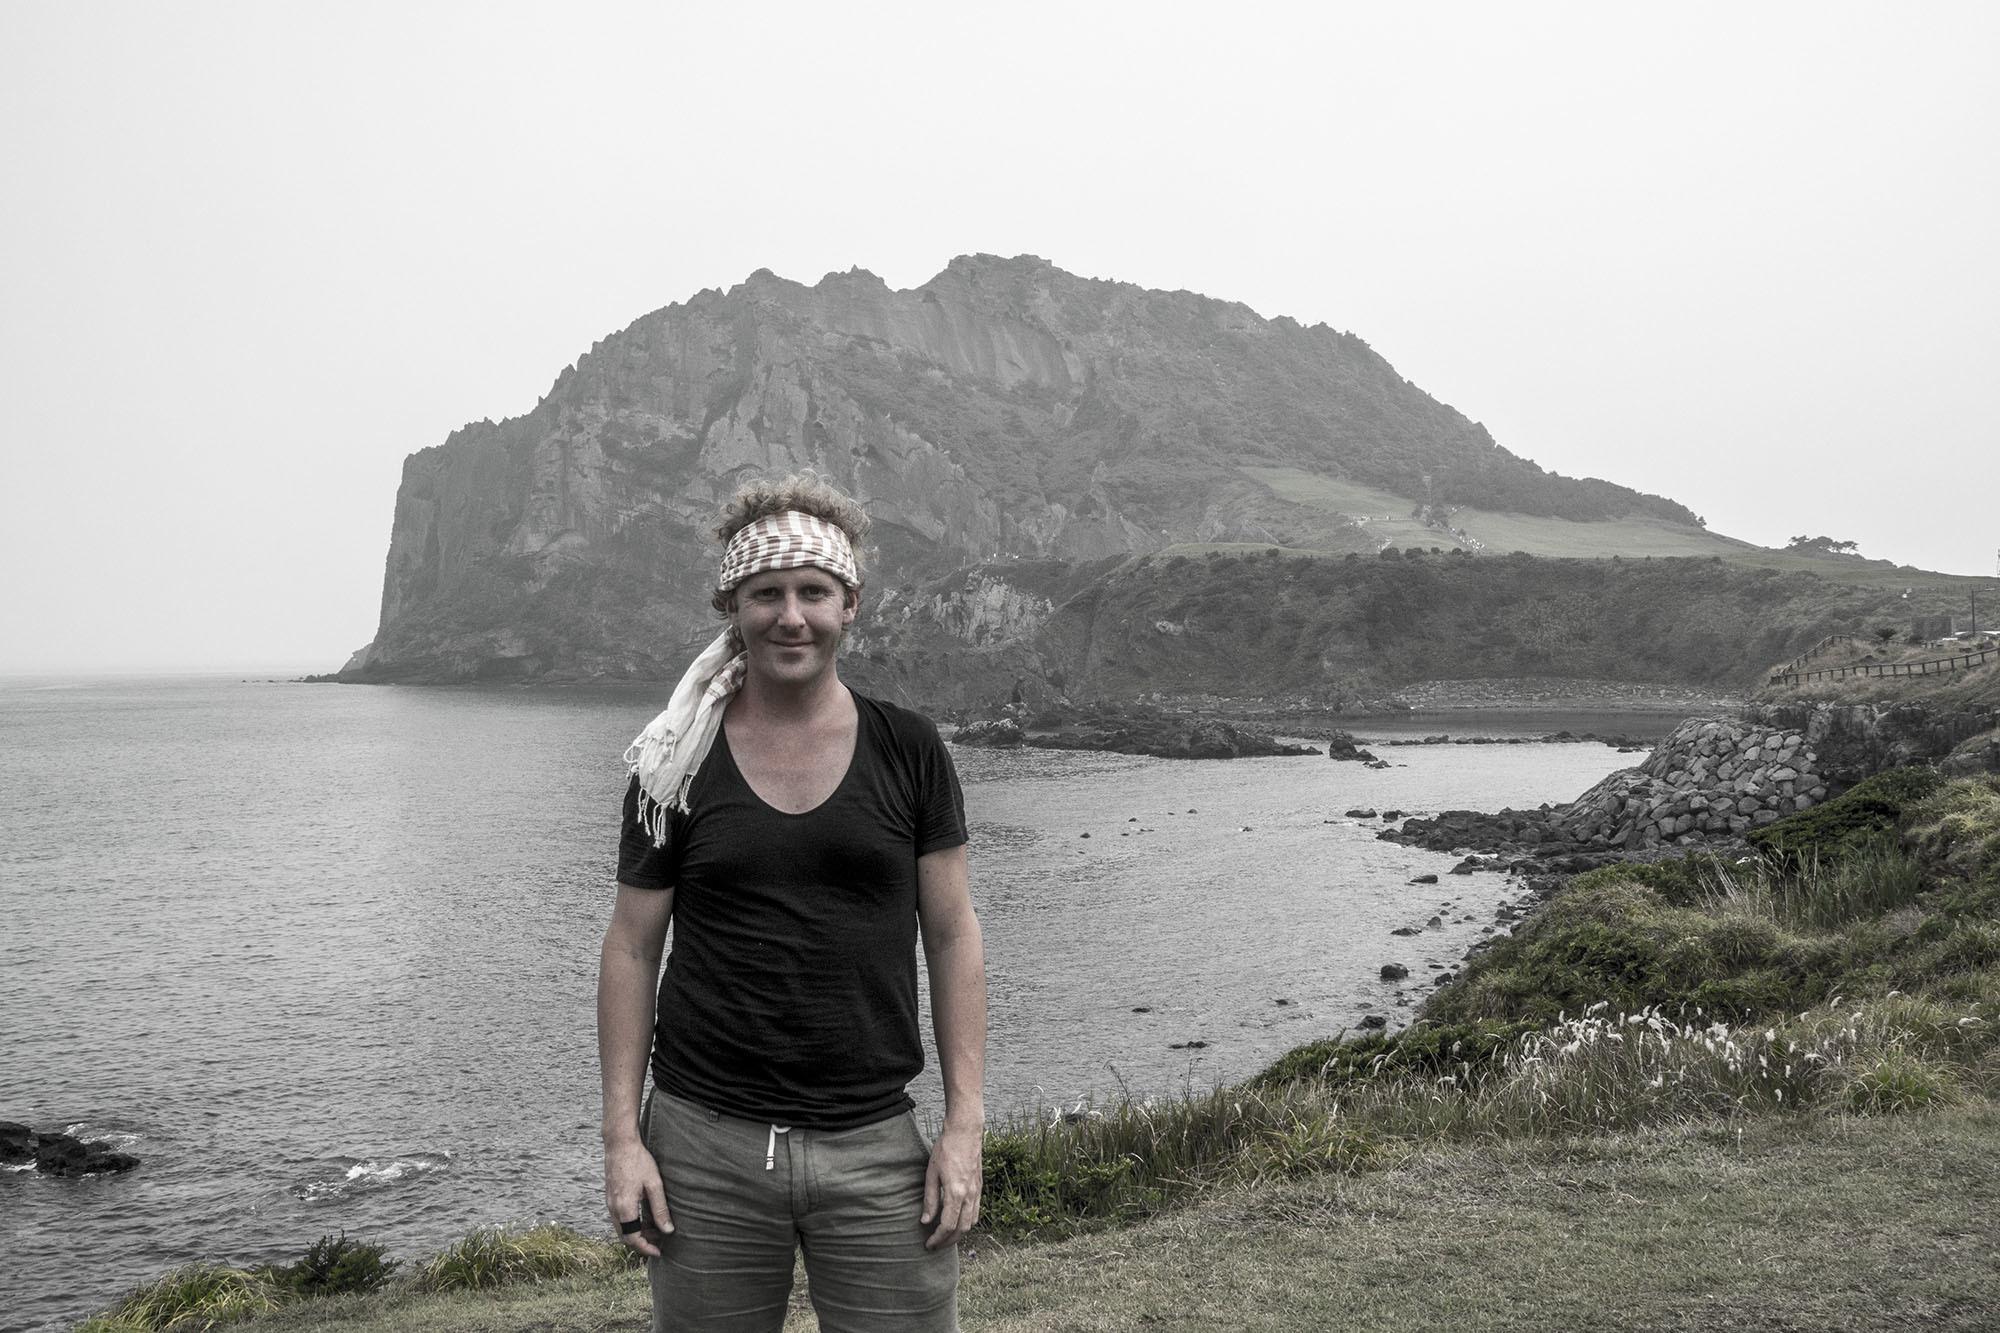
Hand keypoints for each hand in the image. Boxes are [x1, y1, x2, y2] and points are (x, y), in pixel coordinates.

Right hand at [604, 1136, 672, 1257]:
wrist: (619, 1144)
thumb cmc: (638, 1161)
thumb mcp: (654, 1185)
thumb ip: (660, 1209)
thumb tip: (668, 1231)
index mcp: (624, 1208)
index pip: (632, 1239)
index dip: (645, 1248)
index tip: (659, 1252)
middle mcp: (613, 1208)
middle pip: (625, 1236)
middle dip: (641, 1243)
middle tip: (659, 1242)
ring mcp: (609, 1203)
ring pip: (621, 1228)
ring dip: (636, 1233)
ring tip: (655, 1230)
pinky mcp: (610, 1197)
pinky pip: (619, 1218)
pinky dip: (631, 1223)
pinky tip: (645, 1217)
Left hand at [920, 1119, 982, 1249]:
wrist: (965, 1132)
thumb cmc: (946, 1149)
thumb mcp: (931, 1174)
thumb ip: (930, 1199)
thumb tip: (926, 1221)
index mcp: (956, 1193)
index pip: (947, 1226)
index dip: (937, 1239)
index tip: (928, 1244)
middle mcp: (969, 1196)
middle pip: (961, 1229)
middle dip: (948, 1241)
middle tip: (935, 1245)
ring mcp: (977, 1192)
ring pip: (971, 1223)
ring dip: (959, 1234)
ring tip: (945, 1237)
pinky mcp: (980, 1188)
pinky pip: (976, 1212)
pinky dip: (967, 1223)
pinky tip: (957, 1222)